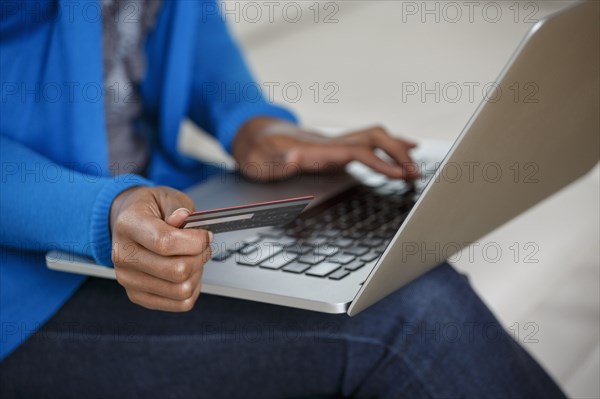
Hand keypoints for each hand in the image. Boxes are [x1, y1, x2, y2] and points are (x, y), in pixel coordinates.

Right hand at [109, 186, 212, 310]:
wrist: (129, 222)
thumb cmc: (150, 209)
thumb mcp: (166, 197)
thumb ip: (177, 207)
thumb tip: (183, 217)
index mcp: (128, 225)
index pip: (165, 242)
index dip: (195, 241)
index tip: (205, 235)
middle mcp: (123, 255)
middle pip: (177, 270)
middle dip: (200, 257)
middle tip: (201, 246)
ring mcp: (128, 279)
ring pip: (181, 290)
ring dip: (197, 274)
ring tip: (193, 258)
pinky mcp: (137, 295)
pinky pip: (179, 303)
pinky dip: (192, 289)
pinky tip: (188, 274)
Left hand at [232, 117, 419, 181]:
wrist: (253, 135)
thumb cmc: (256, 152)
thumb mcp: (258, 161)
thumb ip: (275, 162)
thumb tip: (293, 159)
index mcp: (316, 149)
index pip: (356, 151)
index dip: (379, 161)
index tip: (399, 174)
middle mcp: (331, 142)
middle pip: (373, 138)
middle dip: (398, 153)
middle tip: (416, 173)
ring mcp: (335, 144)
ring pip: (375, 138)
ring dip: (398, 149)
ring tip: (417, 167)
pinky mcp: (336, 149)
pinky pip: (369, 144)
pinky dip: (389, 148)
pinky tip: (402, 155)